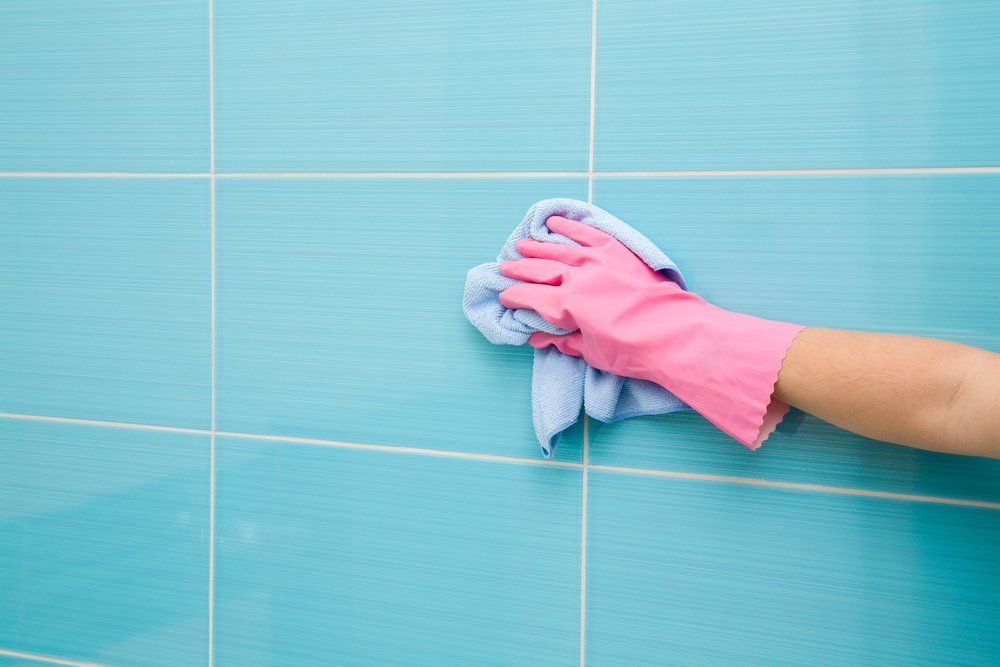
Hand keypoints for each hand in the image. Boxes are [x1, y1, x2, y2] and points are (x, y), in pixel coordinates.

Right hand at [498, 215, 803, 448]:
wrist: (675, 335)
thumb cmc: (632, 351)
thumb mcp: (592, 352)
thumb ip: (563, 341)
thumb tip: (539, 338)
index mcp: (566, 305)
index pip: (528, 297)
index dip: (513, 298)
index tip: (505, 298)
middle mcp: (576, 277)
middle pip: (538, 269)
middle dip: (518, 269)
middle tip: (505, 269)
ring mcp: (597, 261)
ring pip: (558, 249)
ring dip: (537, 247)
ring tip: (522, 245)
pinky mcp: (617, 251)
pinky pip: (587, 234)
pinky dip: (570, 227)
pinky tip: (555, 223)